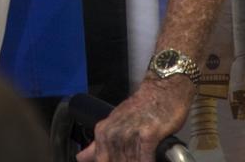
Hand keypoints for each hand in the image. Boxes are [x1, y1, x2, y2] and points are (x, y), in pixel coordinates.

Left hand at [76, 77, 193, 161]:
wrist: (163, 89)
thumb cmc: (142, 107)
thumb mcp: (114, 123)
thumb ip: (98, 144)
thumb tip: (82, 158)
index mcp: (103, 133)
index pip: (100, 160)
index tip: (117, 160)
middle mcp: (113, 134)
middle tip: (131, 157)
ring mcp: (129, 134)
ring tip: (140, 157)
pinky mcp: (148, 135)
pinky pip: (144, 160)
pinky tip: (151, 160)